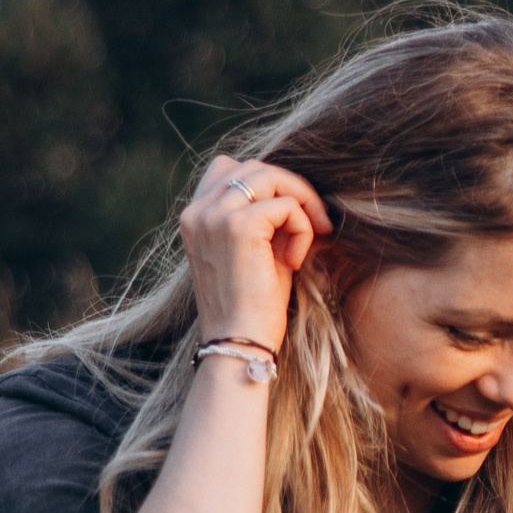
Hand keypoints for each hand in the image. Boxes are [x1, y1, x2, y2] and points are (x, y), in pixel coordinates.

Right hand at [178, 153, 331, 357]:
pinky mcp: (238, 227)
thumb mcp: (255, 254)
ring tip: (312, 237)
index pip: (230, 169)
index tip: (292, 219)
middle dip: (293, 189)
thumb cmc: (253, 309)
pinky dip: (302, 227)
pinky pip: (285, 205)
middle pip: (254, 167)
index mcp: (195, 217)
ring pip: (269, 176)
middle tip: (317, 225)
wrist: (239, 345)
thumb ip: (264, 220)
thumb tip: (297, 194)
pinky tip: (296, 261)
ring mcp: (214, 216)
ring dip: (302, 202)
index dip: (269, 186)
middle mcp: (198, 211)